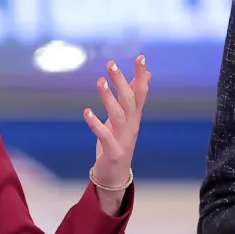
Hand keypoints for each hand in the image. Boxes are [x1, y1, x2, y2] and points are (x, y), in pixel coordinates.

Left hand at [85, 56, 150, 213]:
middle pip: (129, 100)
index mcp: (134, 117)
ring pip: (118, 115)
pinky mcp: (113, 151)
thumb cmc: (119, 143)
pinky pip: (104, 135)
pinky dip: (96, 123)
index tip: (141, 57)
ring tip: (99, 81)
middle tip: (111, 63)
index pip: (141, 92)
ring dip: (109, 98)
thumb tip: (147, 75)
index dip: (141, 75)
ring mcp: (123, 139)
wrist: (116, 176)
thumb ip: (134, 97)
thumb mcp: (127, 118)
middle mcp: (132, 126)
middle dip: (121, 81)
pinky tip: (86, 112)